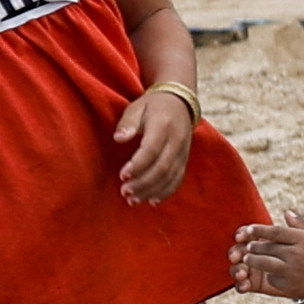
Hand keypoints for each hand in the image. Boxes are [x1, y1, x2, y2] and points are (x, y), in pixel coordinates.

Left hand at [111, 86, 199, 205]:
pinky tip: (152, 201)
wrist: (180, 102)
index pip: (151, 150)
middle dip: (143, 183)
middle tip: (124, 192)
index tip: (122, 176)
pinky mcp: (185, 159)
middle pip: (162, 167)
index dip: (137, 165)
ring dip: (151, 191)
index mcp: (163, 126)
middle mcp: (177, 140)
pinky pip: (178, 179)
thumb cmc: (152, 106)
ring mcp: (183, 151)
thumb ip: (128, 122)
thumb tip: (118, 138)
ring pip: (170, 176)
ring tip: (132, 200)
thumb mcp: (137, 107)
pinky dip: (166, 192)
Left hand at [231, 218, 303, 303]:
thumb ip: (302, 224)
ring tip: (248, 258)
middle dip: (254, 246)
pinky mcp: (291, 286)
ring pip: (264, 263)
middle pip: (267, 247)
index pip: (275, 232)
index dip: (259, 230)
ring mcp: (293, 271)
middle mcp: (297, 254)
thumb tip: (286, 213)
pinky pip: (272, 278)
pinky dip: (268, 274)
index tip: (249, 229)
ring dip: (253, 260)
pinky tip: (267, 272)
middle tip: (248, 245)